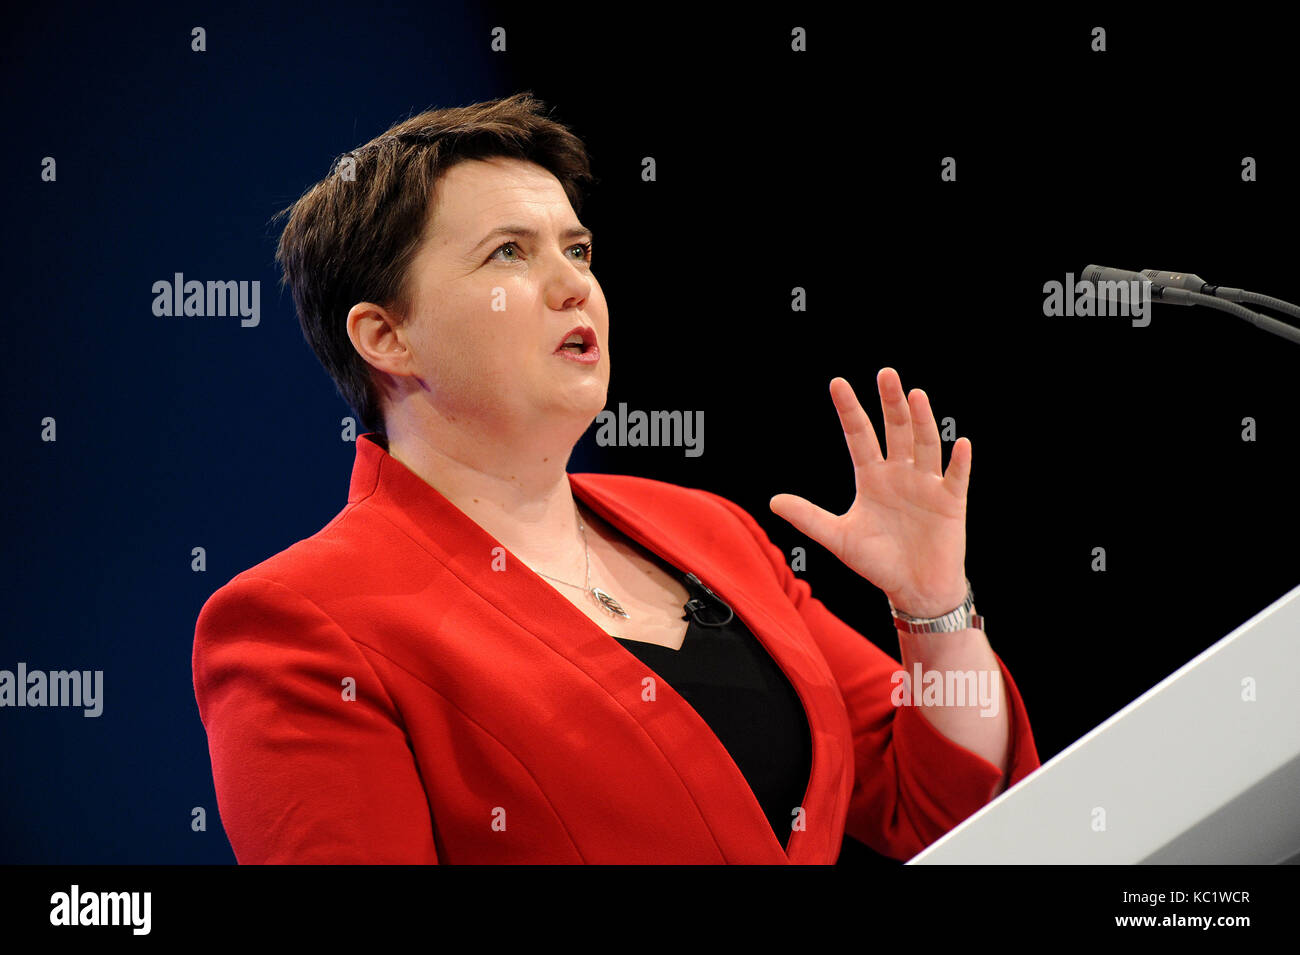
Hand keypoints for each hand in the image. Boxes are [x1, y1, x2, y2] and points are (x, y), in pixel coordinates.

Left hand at [769, 368, 970, 617]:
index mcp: (872, 477)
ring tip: (916, 395)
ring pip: (925, 445)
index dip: (849, 410)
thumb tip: (772, 501)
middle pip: (895, 430)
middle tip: (885, 373)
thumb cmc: (878, 562)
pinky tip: (961, 443)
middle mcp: (900, 474)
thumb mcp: (838, 538)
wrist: (913, 590)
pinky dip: (958, 462)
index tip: (837, 383)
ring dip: (922, 421)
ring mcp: (927, 486)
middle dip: (890, 403)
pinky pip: (956, 478)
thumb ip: (808, 518)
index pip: (859, 435)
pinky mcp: (951, 503)